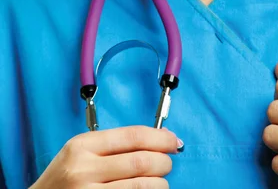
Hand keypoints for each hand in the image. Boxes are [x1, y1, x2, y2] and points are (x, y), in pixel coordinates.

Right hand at [30, 125, 181, 187]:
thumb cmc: (62, 180)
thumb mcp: (79, 152)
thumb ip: (112, 145)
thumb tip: (158, 140)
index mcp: (82, 146)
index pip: (132, 136)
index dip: (160, 138)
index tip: (174, 141)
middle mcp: (84, 170)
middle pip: (141, 161)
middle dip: (163, 161)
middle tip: (168, 163)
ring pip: (142, 187)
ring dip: (160, 184)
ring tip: (160, 182)